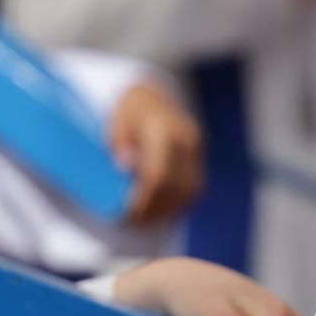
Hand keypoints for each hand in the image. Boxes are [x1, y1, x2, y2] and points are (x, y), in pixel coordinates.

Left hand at [109, 83, 203, 224]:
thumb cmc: (130, 108)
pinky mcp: (199, 156)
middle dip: (156, 208)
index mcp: (164, 129)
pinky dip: (179, 202)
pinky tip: (162, 210)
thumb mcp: (116, 117)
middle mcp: (186, 139)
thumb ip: (119, 141)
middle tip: (135, 222)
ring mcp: (196, 148)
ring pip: (190, 189)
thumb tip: (124, 166)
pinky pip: (195, 186)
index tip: (129, 213)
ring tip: (148, 220)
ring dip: (170, 209)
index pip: (159, 174)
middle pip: (176, 186)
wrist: (153, 93)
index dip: (145, 198)